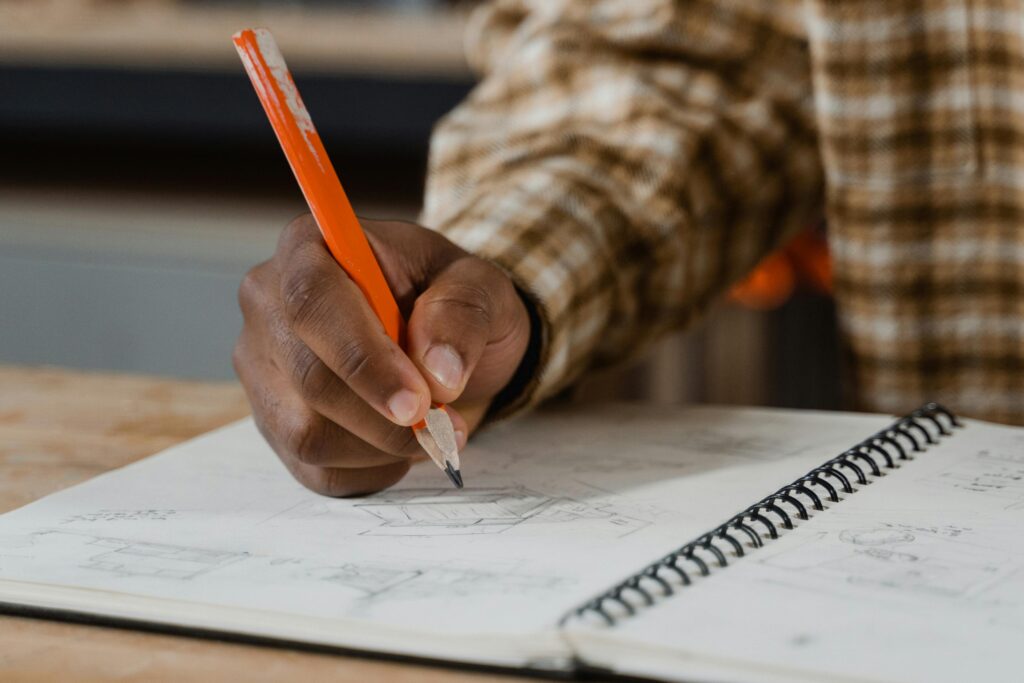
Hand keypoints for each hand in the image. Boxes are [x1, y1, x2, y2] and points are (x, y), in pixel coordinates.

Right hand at [233, 215, 530, 495]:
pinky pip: (314, 468)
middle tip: (445, 424)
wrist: (443, 340)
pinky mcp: (274, 422)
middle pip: (309, 377)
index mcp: (311, 247)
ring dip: (383, 446)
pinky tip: (399, 443)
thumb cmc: (453, 301)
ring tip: (431, 427)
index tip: (417, 401)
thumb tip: (438, 371)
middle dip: (383, 415)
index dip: (362, 359)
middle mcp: (270, 304)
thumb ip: (463, 314)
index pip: (313, 304)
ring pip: (307, 432)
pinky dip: (370, 469)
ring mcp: (264, 368)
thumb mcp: (481, 287)